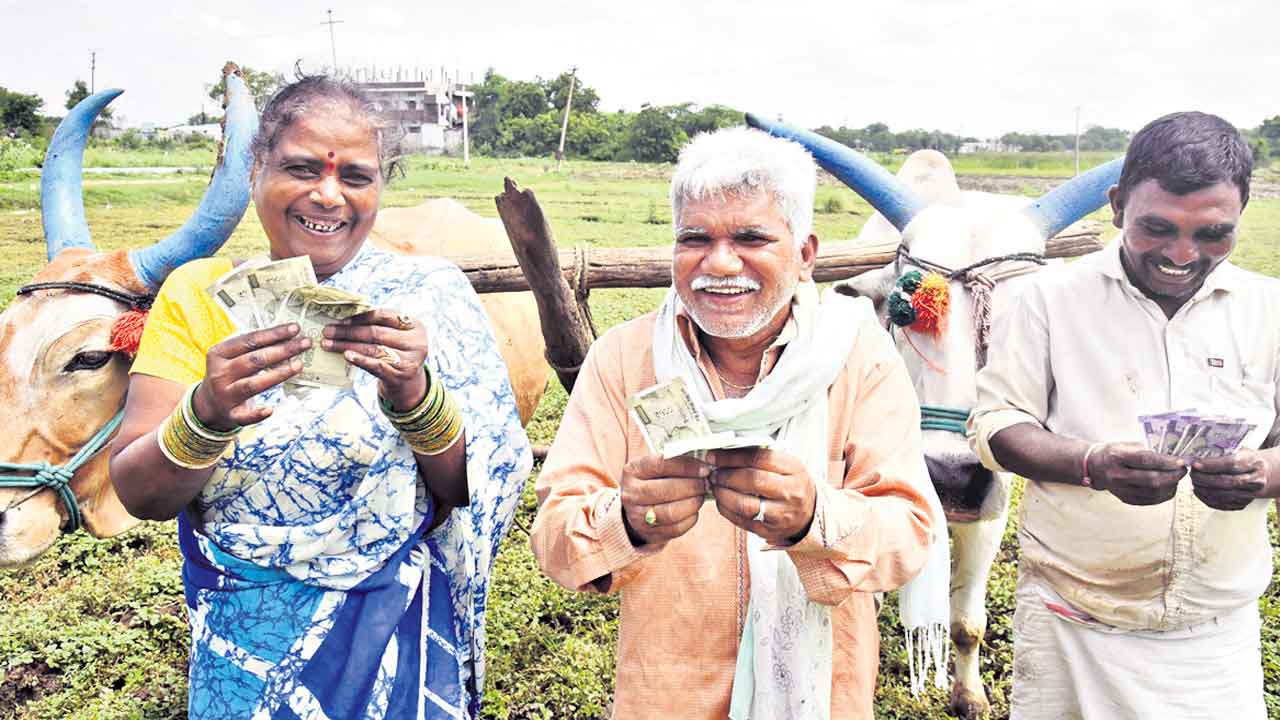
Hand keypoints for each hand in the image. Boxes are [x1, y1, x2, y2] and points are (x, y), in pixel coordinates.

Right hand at [194, 323, 308, 429]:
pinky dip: (257, 414)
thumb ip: (255, 347)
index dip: (274, 334)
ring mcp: (225, 395)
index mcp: (219, 354)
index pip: (250, 340)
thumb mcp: (232, 356)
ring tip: (298, 365)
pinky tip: (270, 410)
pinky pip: (245, 416)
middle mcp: (220, 374)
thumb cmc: (229, 374)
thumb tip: (287, 338)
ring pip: (252, 385)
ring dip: (277, 375)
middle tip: (304, 344)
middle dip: (282, 351)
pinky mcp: (232, 414)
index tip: (294, 328)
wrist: (208, 404)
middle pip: (254, 360)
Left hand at [323, 309, 428, 409]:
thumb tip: (342, 319)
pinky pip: (377, 366)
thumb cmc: (396, 352)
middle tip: (327, 331)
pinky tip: (346, 356)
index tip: (340, 321)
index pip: (383, 316)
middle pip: (376, 333)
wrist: (408, 382)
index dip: (360, 317)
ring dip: (348, 345)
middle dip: (348, 332)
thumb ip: (379, 326)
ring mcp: (410, 359)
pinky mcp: (401, 376)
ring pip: (374, 349)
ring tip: (328, 344)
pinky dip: (360, 360)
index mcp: (414, 325)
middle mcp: (416, 341)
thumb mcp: (396, 336)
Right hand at [619, 454, 711, 546]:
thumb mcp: (655, 467)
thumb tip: (703, 462)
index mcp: (633, 470)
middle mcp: (631, 493)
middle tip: (706, 483)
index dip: (686, 467)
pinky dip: (690, 519)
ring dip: (693, 503)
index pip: (661, 465)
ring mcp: (637, 516)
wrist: (636, 507)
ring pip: (671, 512)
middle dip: (692, 486)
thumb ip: (674, 462)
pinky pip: (675, 528)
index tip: (704, 469)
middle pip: (666, 490)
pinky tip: (694, 510)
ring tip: (701, 496)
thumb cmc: (653, 481)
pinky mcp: (649, 533)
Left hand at [706, 448, 815, 545]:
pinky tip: (721, 500)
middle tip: (713, 472)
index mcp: (794, 470)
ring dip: (723, 494)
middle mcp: (790, 492)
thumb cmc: (791, 483)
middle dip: (726, 475)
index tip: (714, 456)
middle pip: (752, 480)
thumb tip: (726, 451)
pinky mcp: (768, 530)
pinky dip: (725, 508)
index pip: (760, 458)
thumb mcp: (786, 465)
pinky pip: (741, 520)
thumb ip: (761, 456)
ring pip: (745, 504)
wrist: (808, 513)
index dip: (732, 457)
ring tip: (714, 486)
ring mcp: (780, 514)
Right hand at [1087, 442, 1184, 505]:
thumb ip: (1146, 450)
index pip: (1146, 461)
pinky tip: (1168, 487)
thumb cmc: (1112, 452)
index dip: (1166, 462)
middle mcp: (1117, 475)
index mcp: (1117, 457)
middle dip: (1173, 476)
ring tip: (1176, 478)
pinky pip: (1149, 500)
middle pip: (1152, 480)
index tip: (1181, 462)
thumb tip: (1171, 456)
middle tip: (1183, 471)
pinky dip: (1163, 495)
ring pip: (1153, 493)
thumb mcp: (1125, 445)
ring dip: (1170, 486)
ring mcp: (1120, 489)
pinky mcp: (1125, 498)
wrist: (1093, 467)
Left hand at [1189, 449, 1270, 510]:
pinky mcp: (1243, 504)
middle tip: (1192, 473)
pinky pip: (1222, 504)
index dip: (1211, 465)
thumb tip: (1197, 453)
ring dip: (1203, 489)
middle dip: (1204, 478)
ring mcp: (1250, 494)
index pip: (1231, 464)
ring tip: (1194, 482)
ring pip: (1223, 495)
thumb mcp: (1240, 450)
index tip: (1195, 464)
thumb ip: (1223, 452)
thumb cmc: (1247, 459)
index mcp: (1254, 464)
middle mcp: (1255, 481)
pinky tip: (1199, 492)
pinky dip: (1207, 499)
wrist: (1263, 474)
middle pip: (1226, 482)